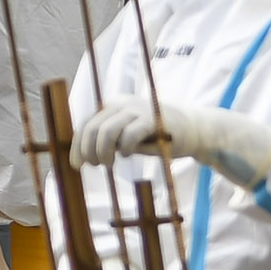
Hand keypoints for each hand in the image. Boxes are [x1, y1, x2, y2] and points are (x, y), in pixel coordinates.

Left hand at [72, 95, 270, 191]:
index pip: (87, 122)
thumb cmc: (158, 136)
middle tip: (97, 166)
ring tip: (109, 163)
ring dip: (103, 151)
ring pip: (107, 131)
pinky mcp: (152, 120)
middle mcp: (122, 103)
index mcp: (114, 105)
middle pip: (93, 127)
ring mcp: (137, 110)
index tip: (76, 165)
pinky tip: (127, 155)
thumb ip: (110, 139)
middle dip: (88, 150)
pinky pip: (129, 135)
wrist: (194, 129)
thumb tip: (85, 154)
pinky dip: (124, 148)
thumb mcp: (129, 135)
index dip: (77, 145)